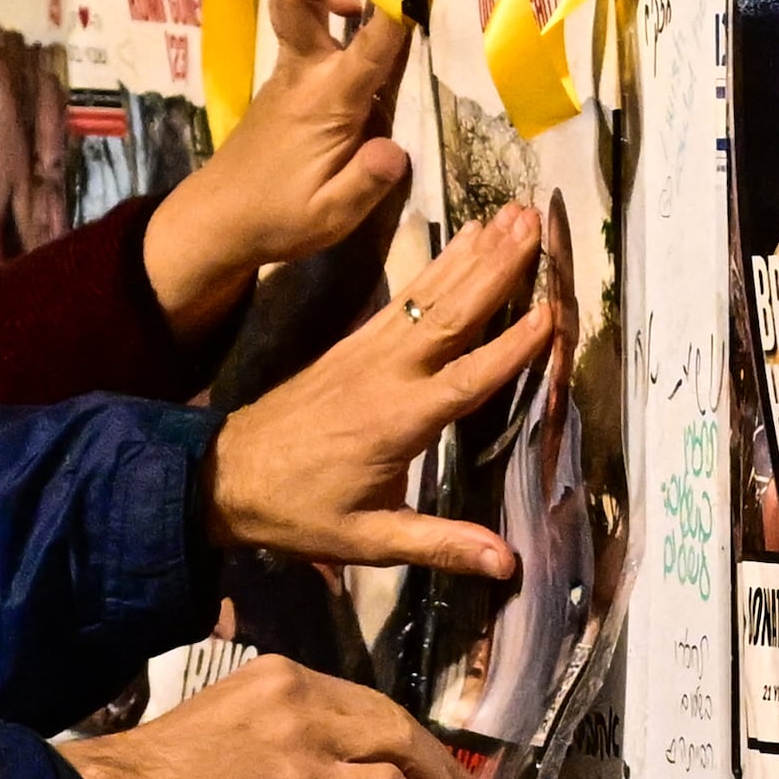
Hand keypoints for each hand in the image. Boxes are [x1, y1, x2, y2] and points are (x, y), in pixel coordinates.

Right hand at [59, 650, 476, 778]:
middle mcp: (301, 692)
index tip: (430, 773)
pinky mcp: (307, 778)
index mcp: (280, 677)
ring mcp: (306, 733)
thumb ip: (290, 767)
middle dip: (441, 764)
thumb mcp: (233, 750)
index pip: (362, 704)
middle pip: (395, 720)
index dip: (405, 742)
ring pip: (402, 748)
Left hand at [140, 0, 415, 337]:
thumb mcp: (330, 217)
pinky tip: (356, 20)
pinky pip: (305, 20)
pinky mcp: (287, 76)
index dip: (396, 5)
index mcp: (325, 101)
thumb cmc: (277, 218)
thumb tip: (397, 150)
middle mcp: (304, 71)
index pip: (369, 40)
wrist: (218, 219)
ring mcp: (290, 69)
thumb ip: (365, 181)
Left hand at [194, 204, 554, 579]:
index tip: (551, 312)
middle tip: (535, 224)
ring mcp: (368, 351)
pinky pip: (404, 296)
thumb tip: (506, 563)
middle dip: (497, 268)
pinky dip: (438, 263)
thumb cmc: (299, 513)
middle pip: (451, 314)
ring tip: (514, 216)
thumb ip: (439, 544)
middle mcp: (386, 375)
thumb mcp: (367, 541)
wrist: (227, 475)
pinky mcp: (354, 342)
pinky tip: (464, 238)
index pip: (466, 379)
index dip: (510, 348)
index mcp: (397, 423)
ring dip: (475, 252)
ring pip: (430, 294)